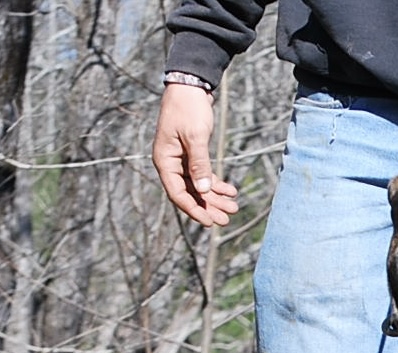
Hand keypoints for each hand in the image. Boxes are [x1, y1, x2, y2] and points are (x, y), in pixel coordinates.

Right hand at [151, 83, 239, 226]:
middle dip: (208, 207)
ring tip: (233, 208)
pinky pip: (204, 175)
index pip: (177, 193)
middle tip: (226, 219)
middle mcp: (170, 163)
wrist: (190, 86)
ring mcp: (181, 160)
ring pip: (199, 186)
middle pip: (190, 193)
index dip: (193, 209)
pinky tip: (231, 191)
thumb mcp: (195, 137)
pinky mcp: (192, 155)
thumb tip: (204, 191)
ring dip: (215, 198)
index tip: (209, 222)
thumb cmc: (189, 108)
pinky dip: (217, 184)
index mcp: (164, 160)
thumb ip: (199, 164)